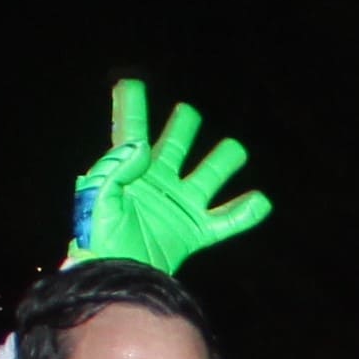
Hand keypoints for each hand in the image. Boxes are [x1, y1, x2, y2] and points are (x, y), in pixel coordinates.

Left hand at [69, 80, 269, 271]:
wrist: (118, 276)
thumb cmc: (101, 238)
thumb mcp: (98, 198)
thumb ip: (116, 167)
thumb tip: (142, 146)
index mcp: (130, 171)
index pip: (130, 130)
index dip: (130, 106)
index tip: (129, 83)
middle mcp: (159, 182)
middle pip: (176, 144)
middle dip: (182, 126)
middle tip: (187, 113)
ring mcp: (180, 205)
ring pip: (209, 174)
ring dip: (223, 160)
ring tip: (235, 150)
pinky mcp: (195, 231)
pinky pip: (225, 221)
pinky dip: (245, 213)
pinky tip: (260, 201)